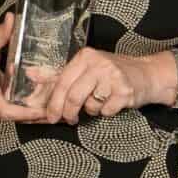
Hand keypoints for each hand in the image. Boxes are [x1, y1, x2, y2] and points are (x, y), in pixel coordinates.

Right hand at [0, 15, 44, 122]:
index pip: (4, 110)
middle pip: (15, 118)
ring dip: (34, 116)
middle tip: (55, 111)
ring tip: (54, 110)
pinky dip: (29, 111)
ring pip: (16, 117)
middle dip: (35, 116)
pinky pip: (15, 112)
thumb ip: (1, 33)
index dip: (23, 113)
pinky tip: (44, 105)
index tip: (39, 111)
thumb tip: (12, 19)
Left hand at [41, 47, 158, 124]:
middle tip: (69, 120)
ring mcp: (112, 77)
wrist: (147, 74)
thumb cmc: (112, 73)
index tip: (50, 116)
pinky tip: (112, 102)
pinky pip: (106, 111)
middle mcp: (98, 64)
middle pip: (74, 96)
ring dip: (92, 110)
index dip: (54, 102)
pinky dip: (106, 112)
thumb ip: (61, 75)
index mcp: (85, 57)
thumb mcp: (86, 68)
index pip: (62, 82)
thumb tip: (30, 75)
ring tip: (99, 101)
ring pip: (90, 105)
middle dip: (68, 113)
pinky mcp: (125, 91)